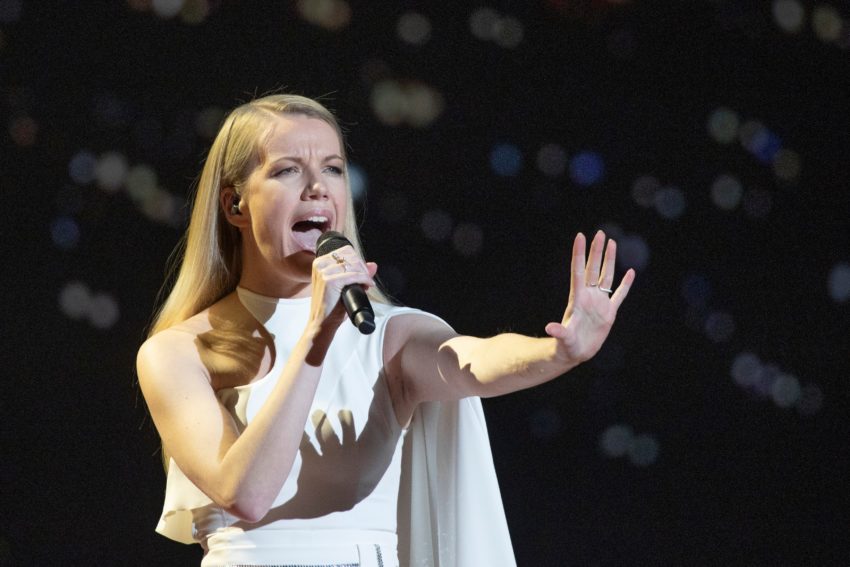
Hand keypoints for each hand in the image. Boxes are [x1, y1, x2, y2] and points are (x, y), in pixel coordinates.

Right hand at [309, 245, 377, 326]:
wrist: (322, 323)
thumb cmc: (331, 307)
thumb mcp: (344, 286)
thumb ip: (357, 274)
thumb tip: (373, 265)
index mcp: (319, 263)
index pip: (346, 251)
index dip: (358, 261)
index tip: (364, 272)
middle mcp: (319, 264)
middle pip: (350, 255)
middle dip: (362, 267)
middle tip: (366, 280)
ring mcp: (323, 272)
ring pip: (353, 264)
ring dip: (364, 273)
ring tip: (367, 283)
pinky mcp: (329, 281)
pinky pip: (354, 275)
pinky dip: (364, 279)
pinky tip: (368, 285)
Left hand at [544, 230, 634, 364]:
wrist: (574, 353)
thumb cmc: (566, 346)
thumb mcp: (563, 339)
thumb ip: (559, 332)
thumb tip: (550, 328)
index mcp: (578, 299)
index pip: (578, 271)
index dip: (579, 253)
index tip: (580, 236)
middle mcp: (588, 297)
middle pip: (593, 269)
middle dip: (596, 251)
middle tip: (600, 233)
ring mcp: (599, 303)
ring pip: (606, 276)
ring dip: (609, 260)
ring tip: (611, 243)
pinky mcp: (609, 313)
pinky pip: (619, 295)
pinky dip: (625, 284)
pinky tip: (630, 272)